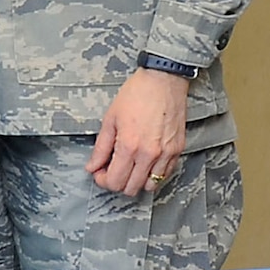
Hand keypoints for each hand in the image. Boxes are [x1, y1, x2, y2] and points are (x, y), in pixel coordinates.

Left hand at [87, 68, 190, 196]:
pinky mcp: (178, 151)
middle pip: (131, 188)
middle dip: (117, 182)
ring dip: (136, 181)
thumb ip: (101, 147)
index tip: (98, 172)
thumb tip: (92, 166)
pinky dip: (152, 174)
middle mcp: (150, 155)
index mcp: (130, 146)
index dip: (103, 180)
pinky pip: (165, 174)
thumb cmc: (136, 95)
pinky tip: (143, 162)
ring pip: (150, 185)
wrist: (163, 82)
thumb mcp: (110, 119)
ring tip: (128, 166)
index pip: (115, 181)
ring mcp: (166, 155)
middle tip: (110, 169)